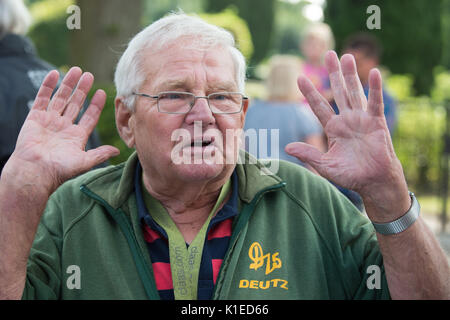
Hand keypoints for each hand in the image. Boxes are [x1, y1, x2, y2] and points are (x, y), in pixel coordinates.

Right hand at [6, 67, 119, 192]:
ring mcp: (50, 121)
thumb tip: (118, 151)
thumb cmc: (59, 170)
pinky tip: (54, 74)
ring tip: (76, 70)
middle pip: (75, 104)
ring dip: (68, 84)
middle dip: (83, 90)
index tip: (102, 93)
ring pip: (61, 98)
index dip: (96, 105)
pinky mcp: (35, 117)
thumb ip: (100, 154)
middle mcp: (64, 127)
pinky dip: (48, 86)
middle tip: (89, 75)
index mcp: (77, 136)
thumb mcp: (85, 161)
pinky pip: (42, 98)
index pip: (89, 116)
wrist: (35, 171)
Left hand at [286, 51, 408, 219]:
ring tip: (346, 56)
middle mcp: (347, 120)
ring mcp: (362, 119)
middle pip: (337, 91)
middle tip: (328, 54)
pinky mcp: (376, 122)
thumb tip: (287, 147)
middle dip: (333, 73)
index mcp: (333, 128)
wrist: (373, 182)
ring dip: (350, 74)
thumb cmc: (350, 175)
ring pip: (354, 92)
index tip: (300, 78)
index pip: (319, 106)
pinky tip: (373, 72)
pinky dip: (374, 88)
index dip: (310, 92)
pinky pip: (374, 103)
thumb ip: (308, 154)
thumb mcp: (325, 165)